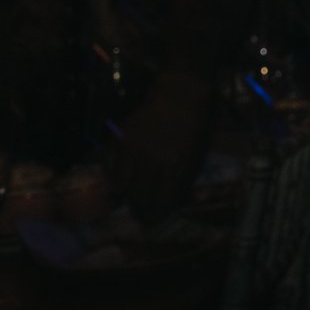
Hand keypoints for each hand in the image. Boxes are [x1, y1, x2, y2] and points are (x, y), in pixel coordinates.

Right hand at [113, 67, 215, 218]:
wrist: (181, 88)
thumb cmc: (198, 119)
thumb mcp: (199, 150)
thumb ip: (183, 174)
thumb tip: (170, 197)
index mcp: (177, 165)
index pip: (162, 200)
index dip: (156, 214)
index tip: (153, 221)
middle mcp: (153, 162)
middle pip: (139, 198)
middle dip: (139, 211)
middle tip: (140, 215)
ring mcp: (134, 150)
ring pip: (121, 187)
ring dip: (124, 195)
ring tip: (128, 197)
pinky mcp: (121, 139)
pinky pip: (111, 167)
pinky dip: (114, 176)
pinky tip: (120, 178)